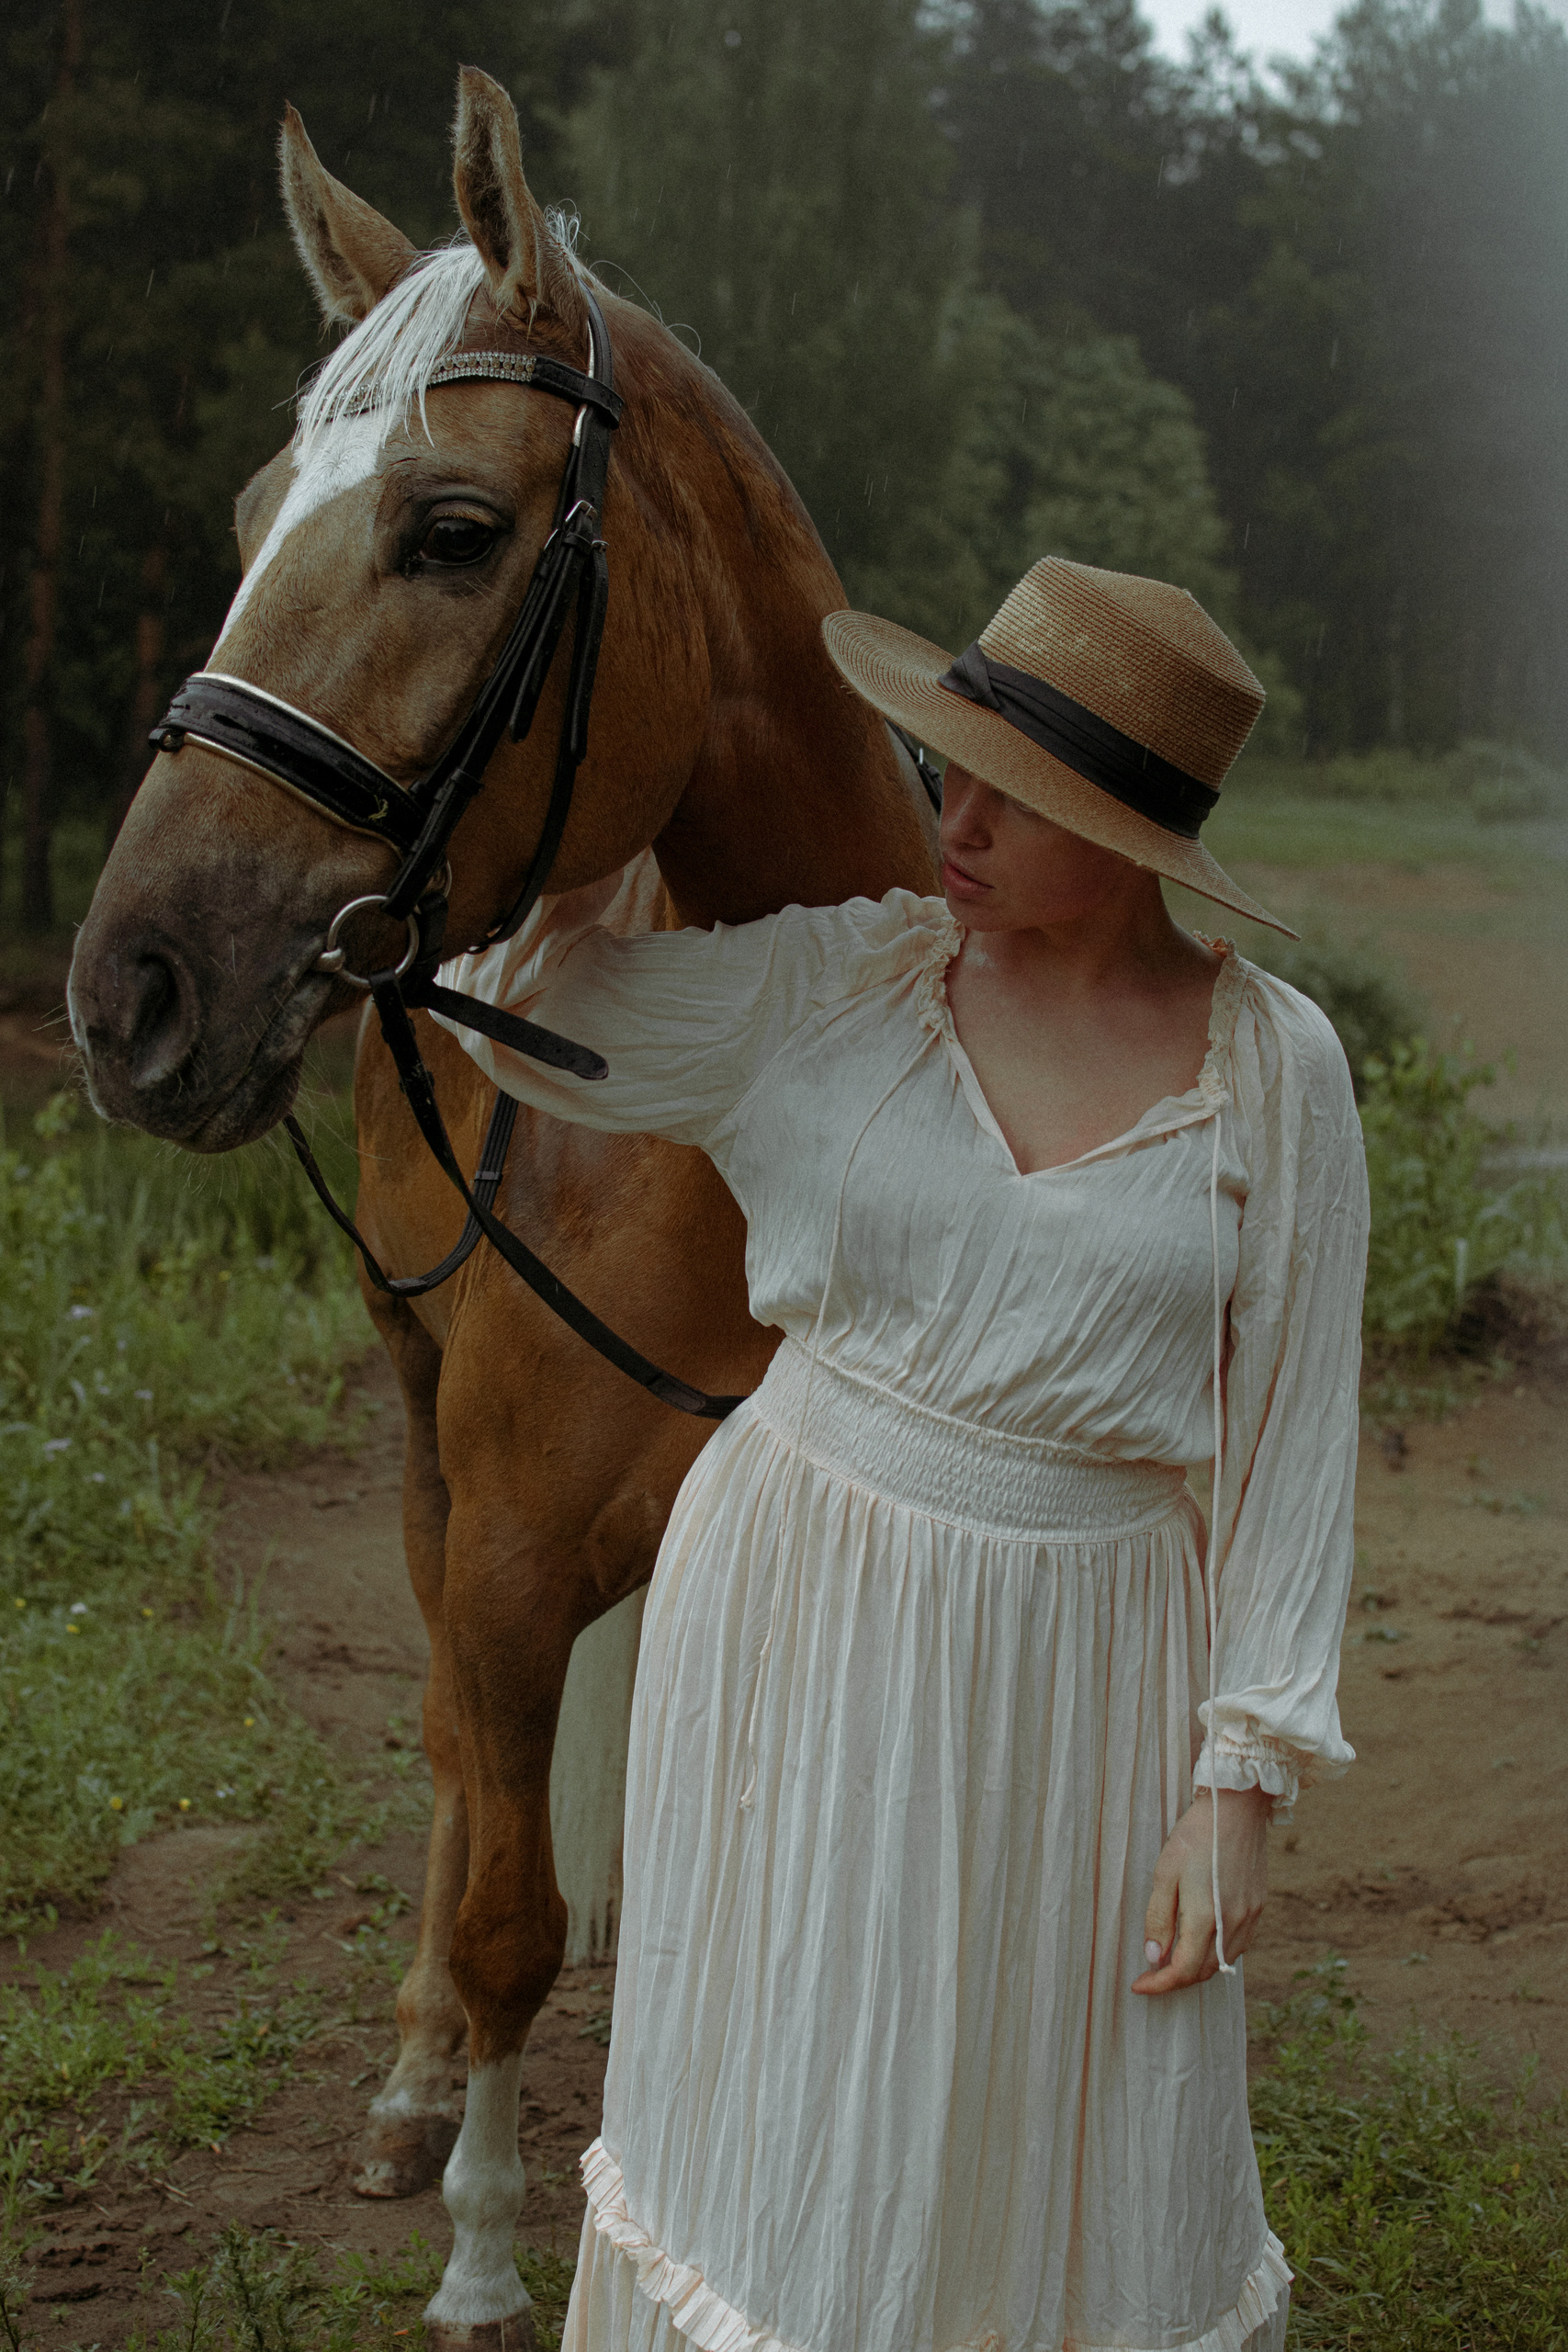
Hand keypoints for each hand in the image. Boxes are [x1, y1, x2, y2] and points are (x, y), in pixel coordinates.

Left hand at [1131, 1786, 1270, 1995]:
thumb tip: (1154, 1957)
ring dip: (1197, 1968)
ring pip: (1223, 1962)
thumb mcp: (1164, 1873)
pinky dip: (1218, 1953)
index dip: (1159, 1984)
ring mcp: (1249, 1917)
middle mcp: (1232, 1923)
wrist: (1236, 1809)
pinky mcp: (1258, 1907)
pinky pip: (1238, 1945)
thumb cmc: (1195, 1836)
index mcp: (1205, 1917)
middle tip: (1152, 1973)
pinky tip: (1202, 1941)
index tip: (1139, 1986)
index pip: (1183, 1970)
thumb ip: (1158, 1918)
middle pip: (1203, 1971)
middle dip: (1176, 1979)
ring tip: (1174, 1959)